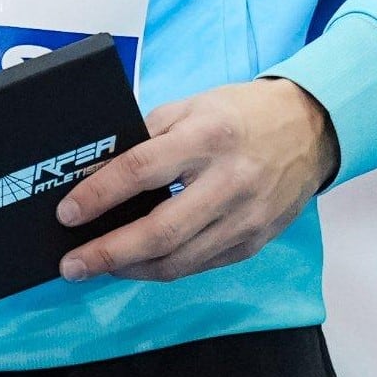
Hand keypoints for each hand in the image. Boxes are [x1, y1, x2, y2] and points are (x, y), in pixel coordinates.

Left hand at [55, 79, 338, 283]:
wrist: (310, 129)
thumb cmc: (240, 114)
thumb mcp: (190, 107)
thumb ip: (148, 137)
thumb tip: (98, 173)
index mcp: (207, 137)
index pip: (141, 170)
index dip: (99, 194)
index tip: (66, 213)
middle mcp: (229, 182)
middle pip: (160, 231)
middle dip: (109, 253)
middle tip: (72, 264)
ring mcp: (246, 218)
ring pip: (181, 259)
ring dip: (131, 270)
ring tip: (96, 268)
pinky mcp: (256, 241)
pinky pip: (201, 265)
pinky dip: (164, 269)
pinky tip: (136, 266)